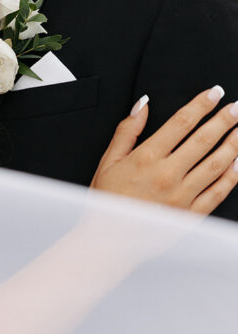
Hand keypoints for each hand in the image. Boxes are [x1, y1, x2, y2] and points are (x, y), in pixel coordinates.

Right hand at [91, 87, 237, 212]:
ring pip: (215, 165)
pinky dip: (231, 177)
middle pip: (203, 140)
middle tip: (237, 107)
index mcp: (147, 157)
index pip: (181, 123)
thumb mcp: (109, 159)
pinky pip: (217, 193)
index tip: (214, 93)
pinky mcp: (190, 216)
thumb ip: (128, 129)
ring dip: (232, 145)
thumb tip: (143, 104)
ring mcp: (182, 197)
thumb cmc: (108, 199)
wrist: (109, 241)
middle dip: (223, 120)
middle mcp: (168, 175)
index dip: (200, 105)